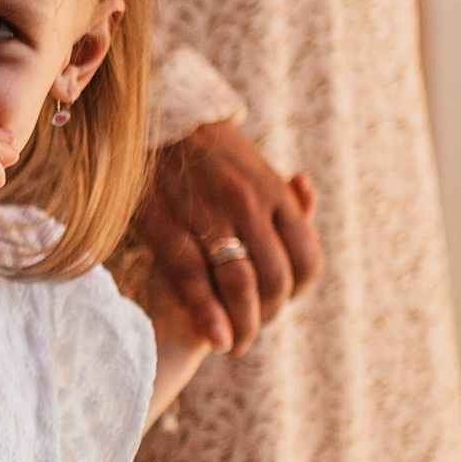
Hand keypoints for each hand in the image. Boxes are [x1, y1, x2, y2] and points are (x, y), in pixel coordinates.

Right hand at [138, 121, 319, 354]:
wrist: (153, 118)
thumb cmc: (205, 148)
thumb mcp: (254, 164)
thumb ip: (285, 194)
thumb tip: (308, 199)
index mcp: (274, 192)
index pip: (306, 260)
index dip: (296, 293)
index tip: (276, 305)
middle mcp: (248, 203)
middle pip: (275, 279)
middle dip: (266, 316)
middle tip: (249, 330)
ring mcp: (209, 214)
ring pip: (240, 284)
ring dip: (242, 325)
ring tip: (234, 343)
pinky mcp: (167, 225)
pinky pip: (195, 279)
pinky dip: (209, 315)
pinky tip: (215, 337)